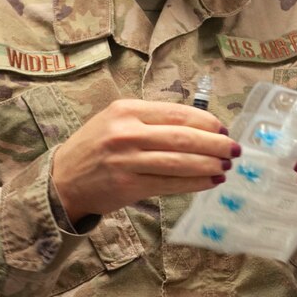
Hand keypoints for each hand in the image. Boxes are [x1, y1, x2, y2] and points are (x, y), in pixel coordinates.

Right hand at [52, 99, 239, 222]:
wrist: (62, 180)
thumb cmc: (95, 148)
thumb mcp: (116, 121)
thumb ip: (151, 121)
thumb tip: (198, 128)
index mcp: (126, 110)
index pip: (176, 113)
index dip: (205, 122)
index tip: (223, 128)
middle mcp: (126, 132)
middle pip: (183, 137)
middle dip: (214, 143)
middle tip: (234, 149)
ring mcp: (127, 160)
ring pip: (180, 161)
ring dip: (209, 164)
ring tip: (226, 166)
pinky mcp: (129, 186)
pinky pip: (170, 183)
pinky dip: (194, 183)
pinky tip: (210, 181)